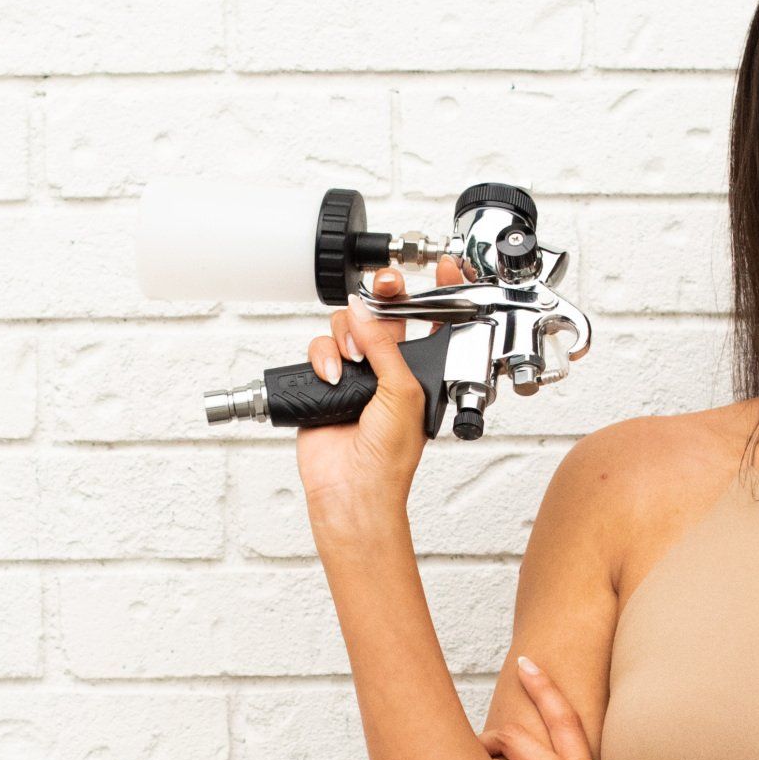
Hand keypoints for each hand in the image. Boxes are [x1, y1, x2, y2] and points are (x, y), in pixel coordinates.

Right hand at [294, 256, 468, 532]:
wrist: (352, 490)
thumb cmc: (388, 460)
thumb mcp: (402, 392)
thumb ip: (385, 347)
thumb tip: (364, 311)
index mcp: (417, 372)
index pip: (430, 322)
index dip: (436, 293)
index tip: (440, 269)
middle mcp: (386, 370)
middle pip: (379, 314)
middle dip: (379, 300)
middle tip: (382, 290)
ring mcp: (354, 376)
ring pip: (344, 328)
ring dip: (346, 338)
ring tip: (352, 364)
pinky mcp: (323, 385)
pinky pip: (318, 351)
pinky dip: (322, 358)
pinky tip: (332, 378)